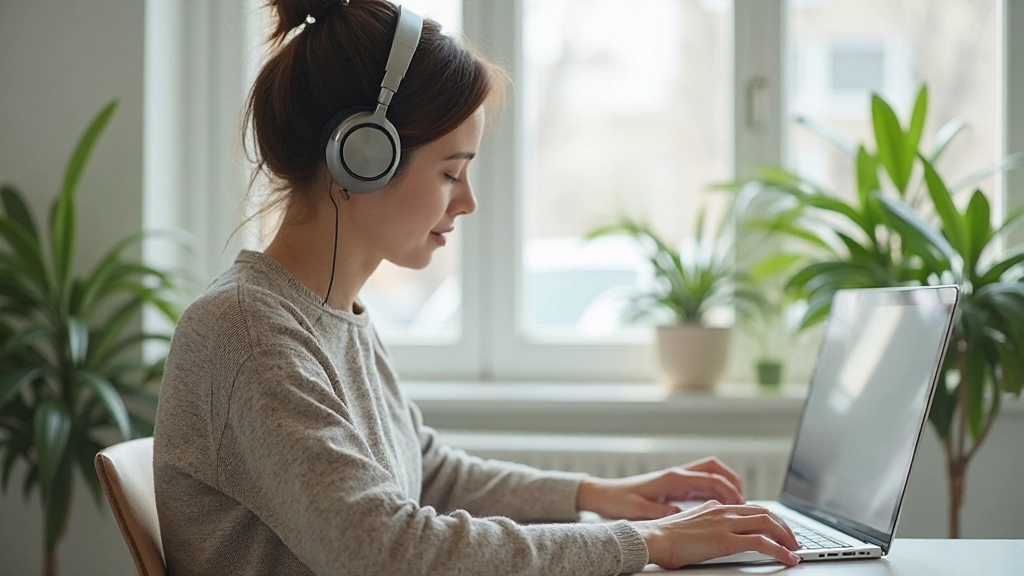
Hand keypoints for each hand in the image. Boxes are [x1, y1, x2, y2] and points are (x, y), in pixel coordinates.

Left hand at [575, 456, 744, 519]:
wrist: (604, 494)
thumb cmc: (619, 501)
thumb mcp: (639, 510)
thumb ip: (661, 513)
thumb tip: (681, 517)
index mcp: (672, 478)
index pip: (709, 479)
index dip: (729, 490)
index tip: (741, 504)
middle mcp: (677, 474)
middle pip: (715, 468)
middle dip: (733, 481)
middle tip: (745, 501)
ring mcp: (676, 478)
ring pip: (710, 474)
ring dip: (726, 485)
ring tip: (738, 504)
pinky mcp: (674, 486)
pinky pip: (702, 484)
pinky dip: (716, 491)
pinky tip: (720, 506)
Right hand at [633, 500, 801, 567]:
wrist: (652, 538)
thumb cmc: (662, 538)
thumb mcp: (688, 526)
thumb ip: (704, 526)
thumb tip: (710, 535)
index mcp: (714, 506)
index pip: (750, 508)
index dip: (768, 519)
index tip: (778, 530)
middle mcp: (722, 510)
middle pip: (764, 513)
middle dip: (783, 526)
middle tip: (793, 540)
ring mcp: (725, 523)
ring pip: (768, 524)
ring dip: (786, 537)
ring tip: (795, 549)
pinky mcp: (725, 539)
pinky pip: (761, 543)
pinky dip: (780, 550)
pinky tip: (788, 558)